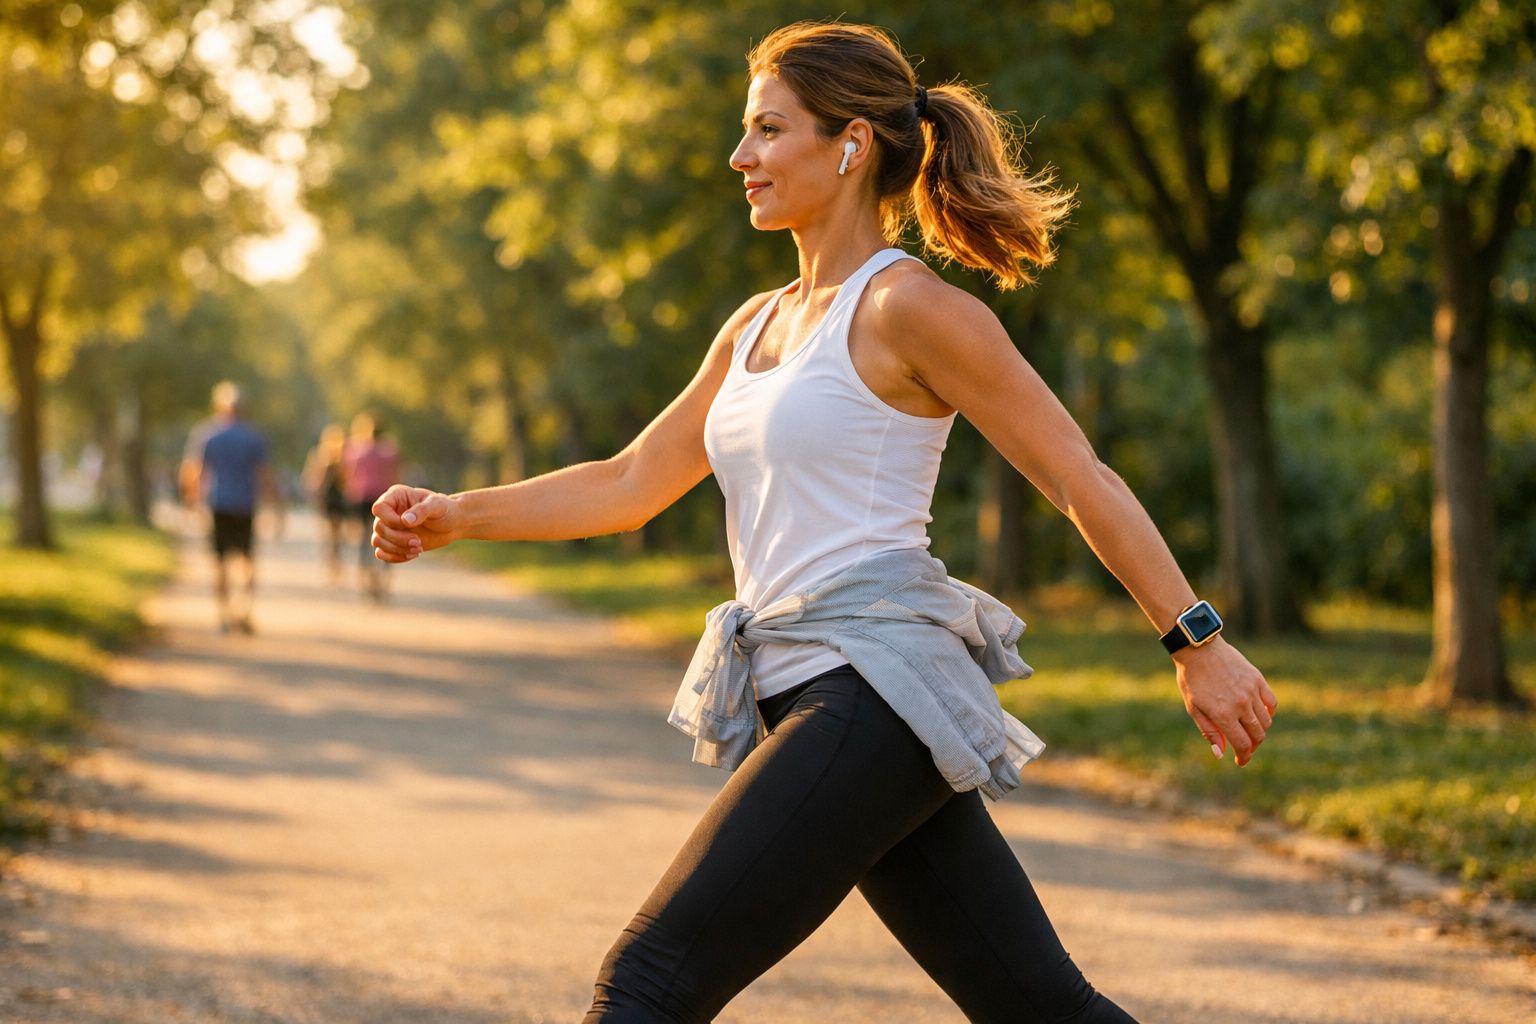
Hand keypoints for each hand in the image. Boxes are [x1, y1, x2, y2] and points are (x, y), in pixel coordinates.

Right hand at [371, 484, 460, 562]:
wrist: (452, 524)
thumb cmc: (445, 509)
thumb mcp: (437, 506)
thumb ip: (422, 510)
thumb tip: (405, 521)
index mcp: (396, 496)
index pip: (379, 508)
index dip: (390, 520)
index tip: (409, 525)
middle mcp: (389, 511)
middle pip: (379, 527)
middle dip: (398, 538)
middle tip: (418, 542)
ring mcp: (389, 527)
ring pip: (378, 541)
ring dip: (397, 549)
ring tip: (418, 548)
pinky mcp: (392, 542)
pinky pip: (382, 553)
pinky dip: (395, 557)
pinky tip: (413, 555)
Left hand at [1173, 637, 1276, 766]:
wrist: (1199, 649)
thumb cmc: (1192, 679)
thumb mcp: (1193, 707)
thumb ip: (1209, 731)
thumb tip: (1221, 754)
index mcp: (1223, 714)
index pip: (1242, 744)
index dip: (1243, 757)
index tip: (1240, 761)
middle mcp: (1241, 704)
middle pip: (1257, 736)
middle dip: (1252, 747)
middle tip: (1244, 748)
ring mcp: (1251, 691)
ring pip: (1266, 721)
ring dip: (1260, 731)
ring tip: (1250, 731)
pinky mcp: (1258, 679)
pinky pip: (1272, 703)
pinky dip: (1269, 713)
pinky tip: (1260, 715)